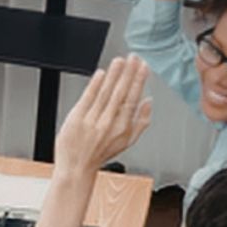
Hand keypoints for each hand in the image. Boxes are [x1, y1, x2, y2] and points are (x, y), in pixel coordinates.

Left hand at [53, 56, 152, 175]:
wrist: (76, 167)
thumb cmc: (99, 154)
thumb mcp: (126, 142)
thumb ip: (141, 121)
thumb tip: (149, 102)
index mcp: (123, 128)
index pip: (133, 99)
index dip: (139, 81)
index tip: (143, 67)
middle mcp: (108, 123)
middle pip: (121, 94)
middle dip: (128, 74)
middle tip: (133, 58)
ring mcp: (92, 120)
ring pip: (106, 94)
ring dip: (113, 75)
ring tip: (119, 61)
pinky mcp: (76, 118)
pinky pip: (88, 98)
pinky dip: (95, 85)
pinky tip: (100, 74)